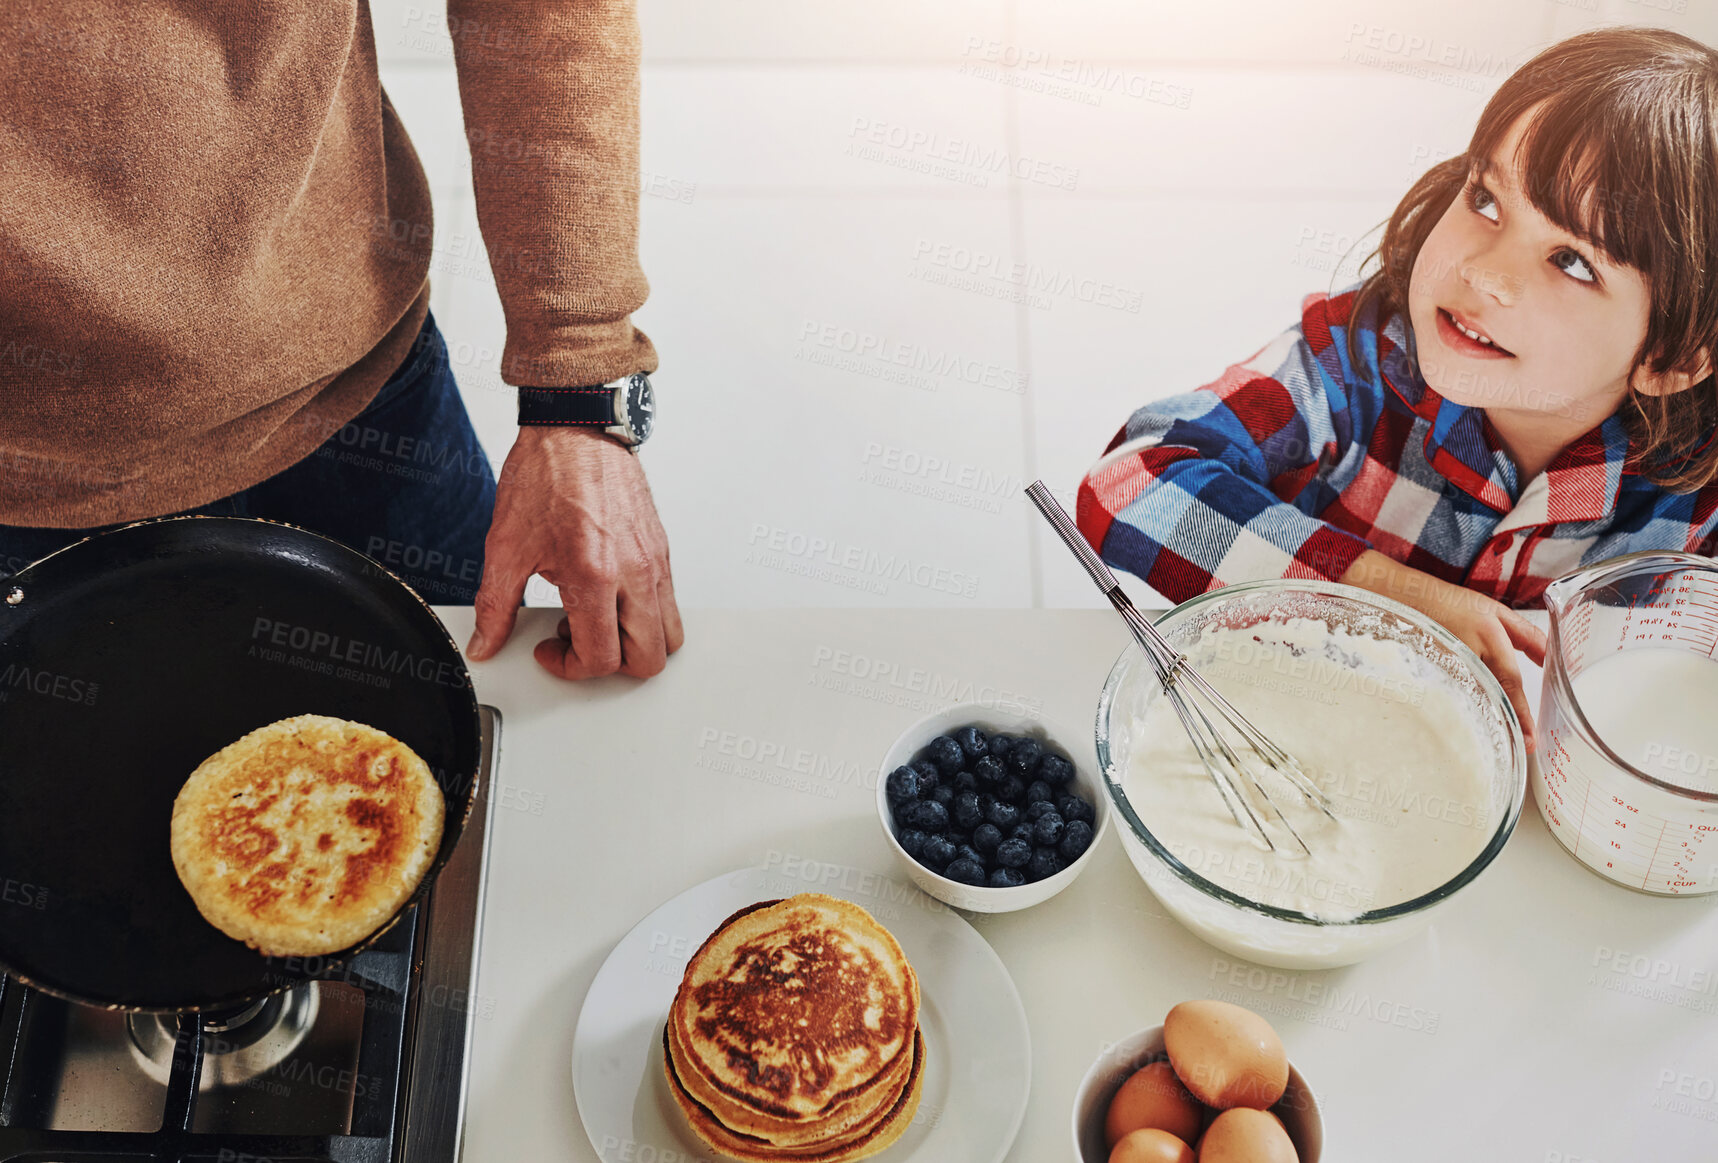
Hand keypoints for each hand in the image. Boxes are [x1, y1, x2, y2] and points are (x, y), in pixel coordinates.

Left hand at [467, 427, 682, 678]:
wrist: (576, 427)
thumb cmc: (547, 474)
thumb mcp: (506, 546)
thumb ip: (495, 606)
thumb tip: (486, 641)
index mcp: (596, 576)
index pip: (602, 658)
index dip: (571, 668)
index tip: (549, 649)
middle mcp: (634, 572)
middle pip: (649, 658)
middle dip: (612, 666)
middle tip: (576, 644)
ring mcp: (654, 561)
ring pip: (669, 633)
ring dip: (634, 642)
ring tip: (595, 621)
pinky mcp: (661, 550)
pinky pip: (668, 601)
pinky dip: (643, 614)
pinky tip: (607, 595)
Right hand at [1338, 549, 1546, 750]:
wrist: (1406, 597)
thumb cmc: (1451, 604)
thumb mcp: (1496, 611)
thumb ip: (1528, 636)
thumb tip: (1552, 658)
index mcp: (1488, 634)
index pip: (1509, 679)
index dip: (1520, 710)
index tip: (1531, 735)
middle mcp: (1467, 652)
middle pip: (1491, 695)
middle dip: (1508, 723)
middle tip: (1522, 746)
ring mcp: (1445, 665)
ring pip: (1470, 699)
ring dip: (1486, 723)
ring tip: (1500, 744)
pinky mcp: (1429, 672)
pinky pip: (1450, 696)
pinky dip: (1463, 712)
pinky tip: (1467, 728)